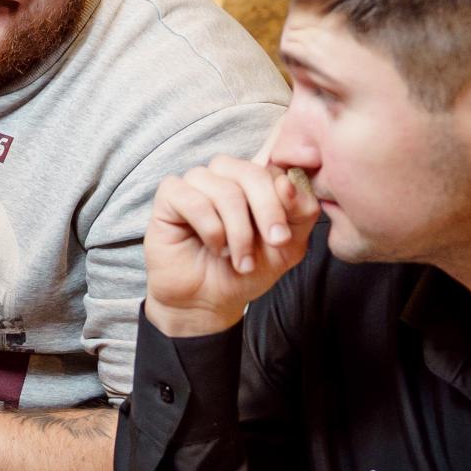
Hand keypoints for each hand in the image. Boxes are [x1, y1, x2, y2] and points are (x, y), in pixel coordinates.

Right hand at [143, 153, 318, 337]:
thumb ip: (301, 212)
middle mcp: (225, 174)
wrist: (209, 301)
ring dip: (238, 231)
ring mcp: (195, 182)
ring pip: (225, 190)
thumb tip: (287, 183)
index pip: (275, 169)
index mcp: (254, 179)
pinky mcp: (170, 196)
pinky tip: (214, 247)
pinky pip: (194, 200)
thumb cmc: (245, 270)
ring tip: (240, 259)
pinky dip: (210, 229)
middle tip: (273, 245)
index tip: (285, 238)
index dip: (285, 200)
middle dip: (267, 212)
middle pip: (251, 173)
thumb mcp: (288, 246)